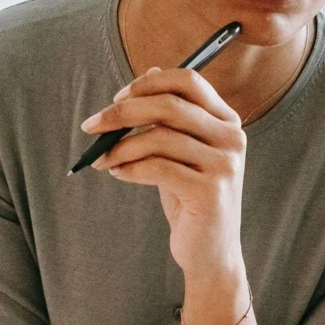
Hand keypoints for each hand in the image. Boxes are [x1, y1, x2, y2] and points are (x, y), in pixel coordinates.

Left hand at [80, 67, 247, 278]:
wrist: (210, 252)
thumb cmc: (192, 200)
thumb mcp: (182, 153)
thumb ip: (171, 117)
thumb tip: (150, 72)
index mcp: (227, 121)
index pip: (188, 81)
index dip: (147, 84)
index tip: (117, 97)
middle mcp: (231, 138)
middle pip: (169, 105)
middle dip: (123, 113)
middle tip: (93, 126)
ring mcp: (224, 165)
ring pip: (159, 138)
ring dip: (120, 147)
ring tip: (102, 160)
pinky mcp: (210, 191)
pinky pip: (158, 168)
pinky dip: (130, 169)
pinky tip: (117, 174)